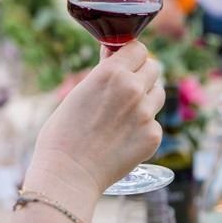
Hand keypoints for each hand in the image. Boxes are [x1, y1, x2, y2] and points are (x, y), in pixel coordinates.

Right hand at [29, 41, 162, 197]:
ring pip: (158, 93)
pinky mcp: (153, 136)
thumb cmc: (63, 134)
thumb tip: (115, 56)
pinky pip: (154, 122)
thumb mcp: (79, 93)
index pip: (138, 48)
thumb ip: (103, 74)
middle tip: (125, 90)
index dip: (131, 56)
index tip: (125, 63)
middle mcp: (132, 88)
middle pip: (153, 68)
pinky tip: (124, 138)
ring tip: (125, 114)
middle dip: (141, 75)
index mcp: (111, 72)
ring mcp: (145, 113)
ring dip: (146, 98)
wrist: (68, 174)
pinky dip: (143, 127)